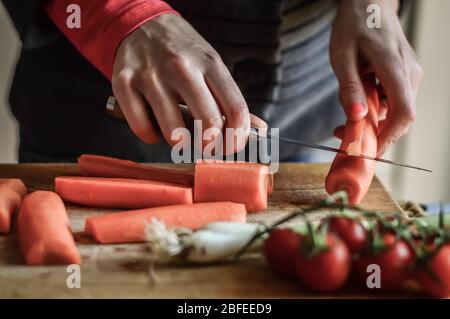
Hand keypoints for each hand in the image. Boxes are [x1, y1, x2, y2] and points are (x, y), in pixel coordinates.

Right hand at [112, 14, 250, 151]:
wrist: (141, 24)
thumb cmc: (182, 53)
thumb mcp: (211, 65)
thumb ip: (231, 99)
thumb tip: (259, 130)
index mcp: (210, 63)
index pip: (236, 110)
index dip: (238, 139)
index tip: (231, 148)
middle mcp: (181, 67)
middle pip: (208, 124)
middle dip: (210, 146)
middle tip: (205, 146)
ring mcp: (150, 75)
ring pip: (174, 133)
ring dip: (179, 143)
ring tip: (178, 132)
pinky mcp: (123, 83)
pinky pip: (143, 129)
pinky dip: (151, 136)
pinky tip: (155, 125)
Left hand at [330, 0, 421, 155]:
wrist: (368, 1)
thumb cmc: (354, 24)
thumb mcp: (342, 56)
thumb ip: (349, 88)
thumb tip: (355, 117)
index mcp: (395, 69)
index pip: (403, 114)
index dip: (388, 138)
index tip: (369, 151)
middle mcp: (409, 74)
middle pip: (399, 116)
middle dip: (373, 133)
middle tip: (345, 138)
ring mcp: (408, 74)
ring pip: (393, 110)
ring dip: (370, 121)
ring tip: (342, 123)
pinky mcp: (402, 74)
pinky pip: (391, 100)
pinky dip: (373, 109)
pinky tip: (354, 105)